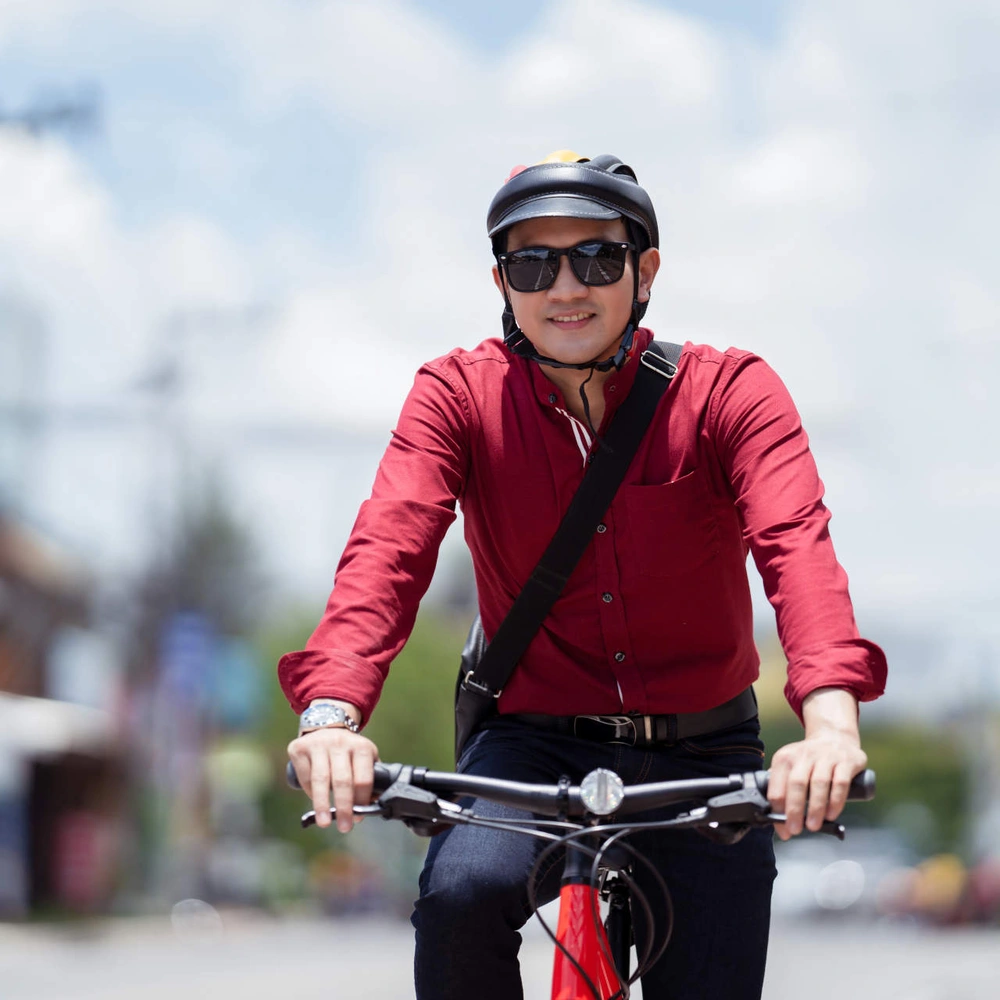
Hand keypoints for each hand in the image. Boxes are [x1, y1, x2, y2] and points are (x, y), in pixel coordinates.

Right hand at [287, 725, 378, 832]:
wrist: (326, 725)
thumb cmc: (348, 751)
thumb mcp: (364, 758)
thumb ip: (369, 778)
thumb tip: (374, 805)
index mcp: (361, 747)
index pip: (363, 778)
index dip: (361, 800)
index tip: (358, 818)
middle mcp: (341, 742)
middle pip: (343, 780)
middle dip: (344, 807)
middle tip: (344, 827)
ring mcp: (319, 744)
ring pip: (321, 780)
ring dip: (322, 805)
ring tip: (324, 823)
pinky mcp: (300, 748)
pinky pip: (305, 776)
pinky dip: (310, 792)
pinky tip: (315, 801)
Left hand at [767, 688, 866, 840]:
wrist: (835, 737)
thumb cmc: (810, 760)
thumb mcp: (791, 767)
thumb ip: (783, 789)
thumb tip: (777, 821)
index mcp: (785, 758)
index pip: (777, 786)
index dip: (778, 810)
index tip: (783, 828)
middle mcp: (804, 755)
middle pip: (796, 784)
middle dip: (794, 809)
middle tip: (795, 829)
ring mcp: (826, 756)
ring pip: (818, 783)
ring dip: (815, 807)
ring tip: (813, 826)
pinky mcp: (846, 761)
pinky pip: (840, 782)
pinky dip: (835, 800)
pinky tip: (832, 814)